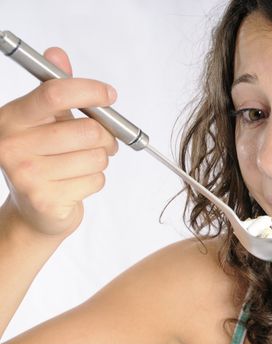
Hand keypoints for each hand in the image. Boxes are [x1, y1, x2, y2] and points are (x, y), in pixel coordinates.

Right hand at [0, 47, 117, 238]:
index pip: (54, 93)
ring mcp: (27, 176)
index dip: (90, 91)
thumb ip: (55, 89)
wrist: (34, 210)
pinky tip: (77, 183)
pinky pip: (96, 180)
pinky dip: (96, 180)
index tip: (109, 94)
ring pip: (96, 157)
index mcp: (12, 118)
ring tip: (85, 162)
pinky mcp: (46, 200)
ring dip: (101, 160)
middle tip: (104, 140)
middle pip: (87, 130)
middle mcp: (12, 145)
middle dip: (106, 136)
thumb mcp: (45, 120)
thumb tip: (57, 54)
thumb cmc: (43, 158)